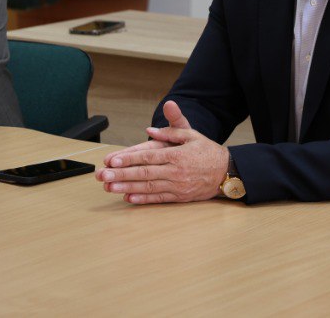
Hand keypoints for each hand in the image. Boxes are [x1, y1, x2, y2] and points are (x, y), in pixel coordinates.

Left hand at [95, 101, 229, 204]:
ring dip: (127, 187)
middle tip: (104, 175)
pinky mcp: (179, 197)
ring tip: (110, 187)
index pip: (148, 156)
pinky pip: (158, 199)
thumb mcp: (191, 134)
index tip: (113, 159)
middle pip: (144, 173)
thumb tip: (150, 129)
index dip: (129, 158)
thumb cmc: (207, 151)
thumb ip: (171, 130)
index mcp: (177, 154)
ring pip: (148, 188)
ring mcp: (177, 186)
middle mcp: (176, 171)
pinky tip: (128, 198)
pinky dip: (142, 199)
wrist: (225, 171)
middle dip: (122, 174)